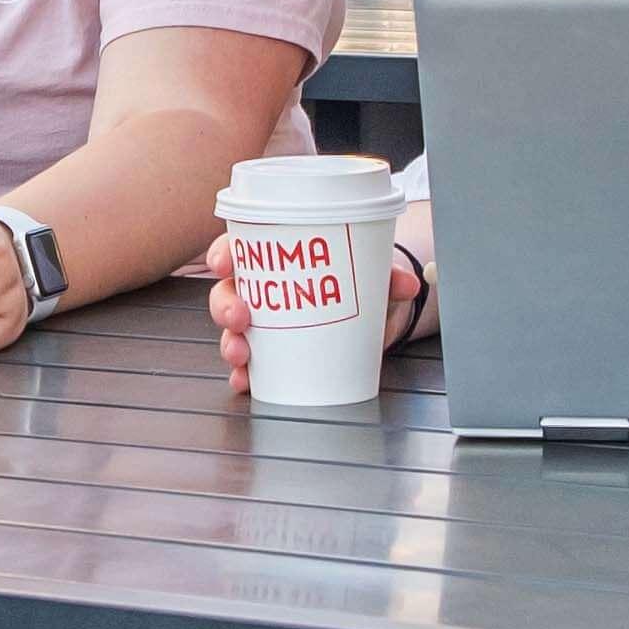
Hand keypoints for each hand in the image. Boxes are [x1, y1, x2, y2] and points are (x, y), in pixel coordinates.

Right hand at [207, 218, 437, 393]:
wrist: (373, 314)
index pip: (236, 248)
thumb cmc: (357, 282)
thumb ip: (386, 275)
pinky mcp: (273, 355)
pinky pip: (249, 366)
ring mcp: (264, 324)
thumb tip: (406, 284)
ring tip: (241, 353)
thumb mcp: (372, 273)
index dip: (223, 254)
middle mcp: (262, 290)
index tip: (224, 262)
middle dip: (224, 305)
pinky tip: (247, 381)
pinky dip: (244, 375)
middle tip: (240, 317)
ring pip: (232, 331)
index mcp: (274, 257)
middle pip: (226, 293)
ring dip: (230, 343)